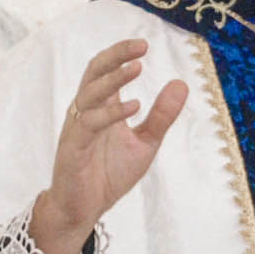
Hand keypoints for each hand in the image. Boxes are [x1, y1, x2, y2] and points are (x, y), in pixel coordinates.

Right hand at [29, 40, 188, 253]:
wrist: (84, 209)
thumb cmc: (108, 173)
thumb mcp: (145, 142)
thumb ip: (161, 116)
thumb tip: (180, 82)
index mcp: (101, 108)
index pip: (105, 71)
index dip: (120, 55)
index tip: (143, 44)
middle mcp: (86, 113)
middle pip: (93, 74)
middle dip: (115, 57)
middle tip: (141, 45)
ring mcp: (77, 129)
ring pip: (89, 95)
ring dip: (112, 80)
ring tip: (137, 68)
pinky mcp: (73, 149)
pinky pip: (89, 125)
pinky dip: (111, 114)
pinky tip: (134, 107)